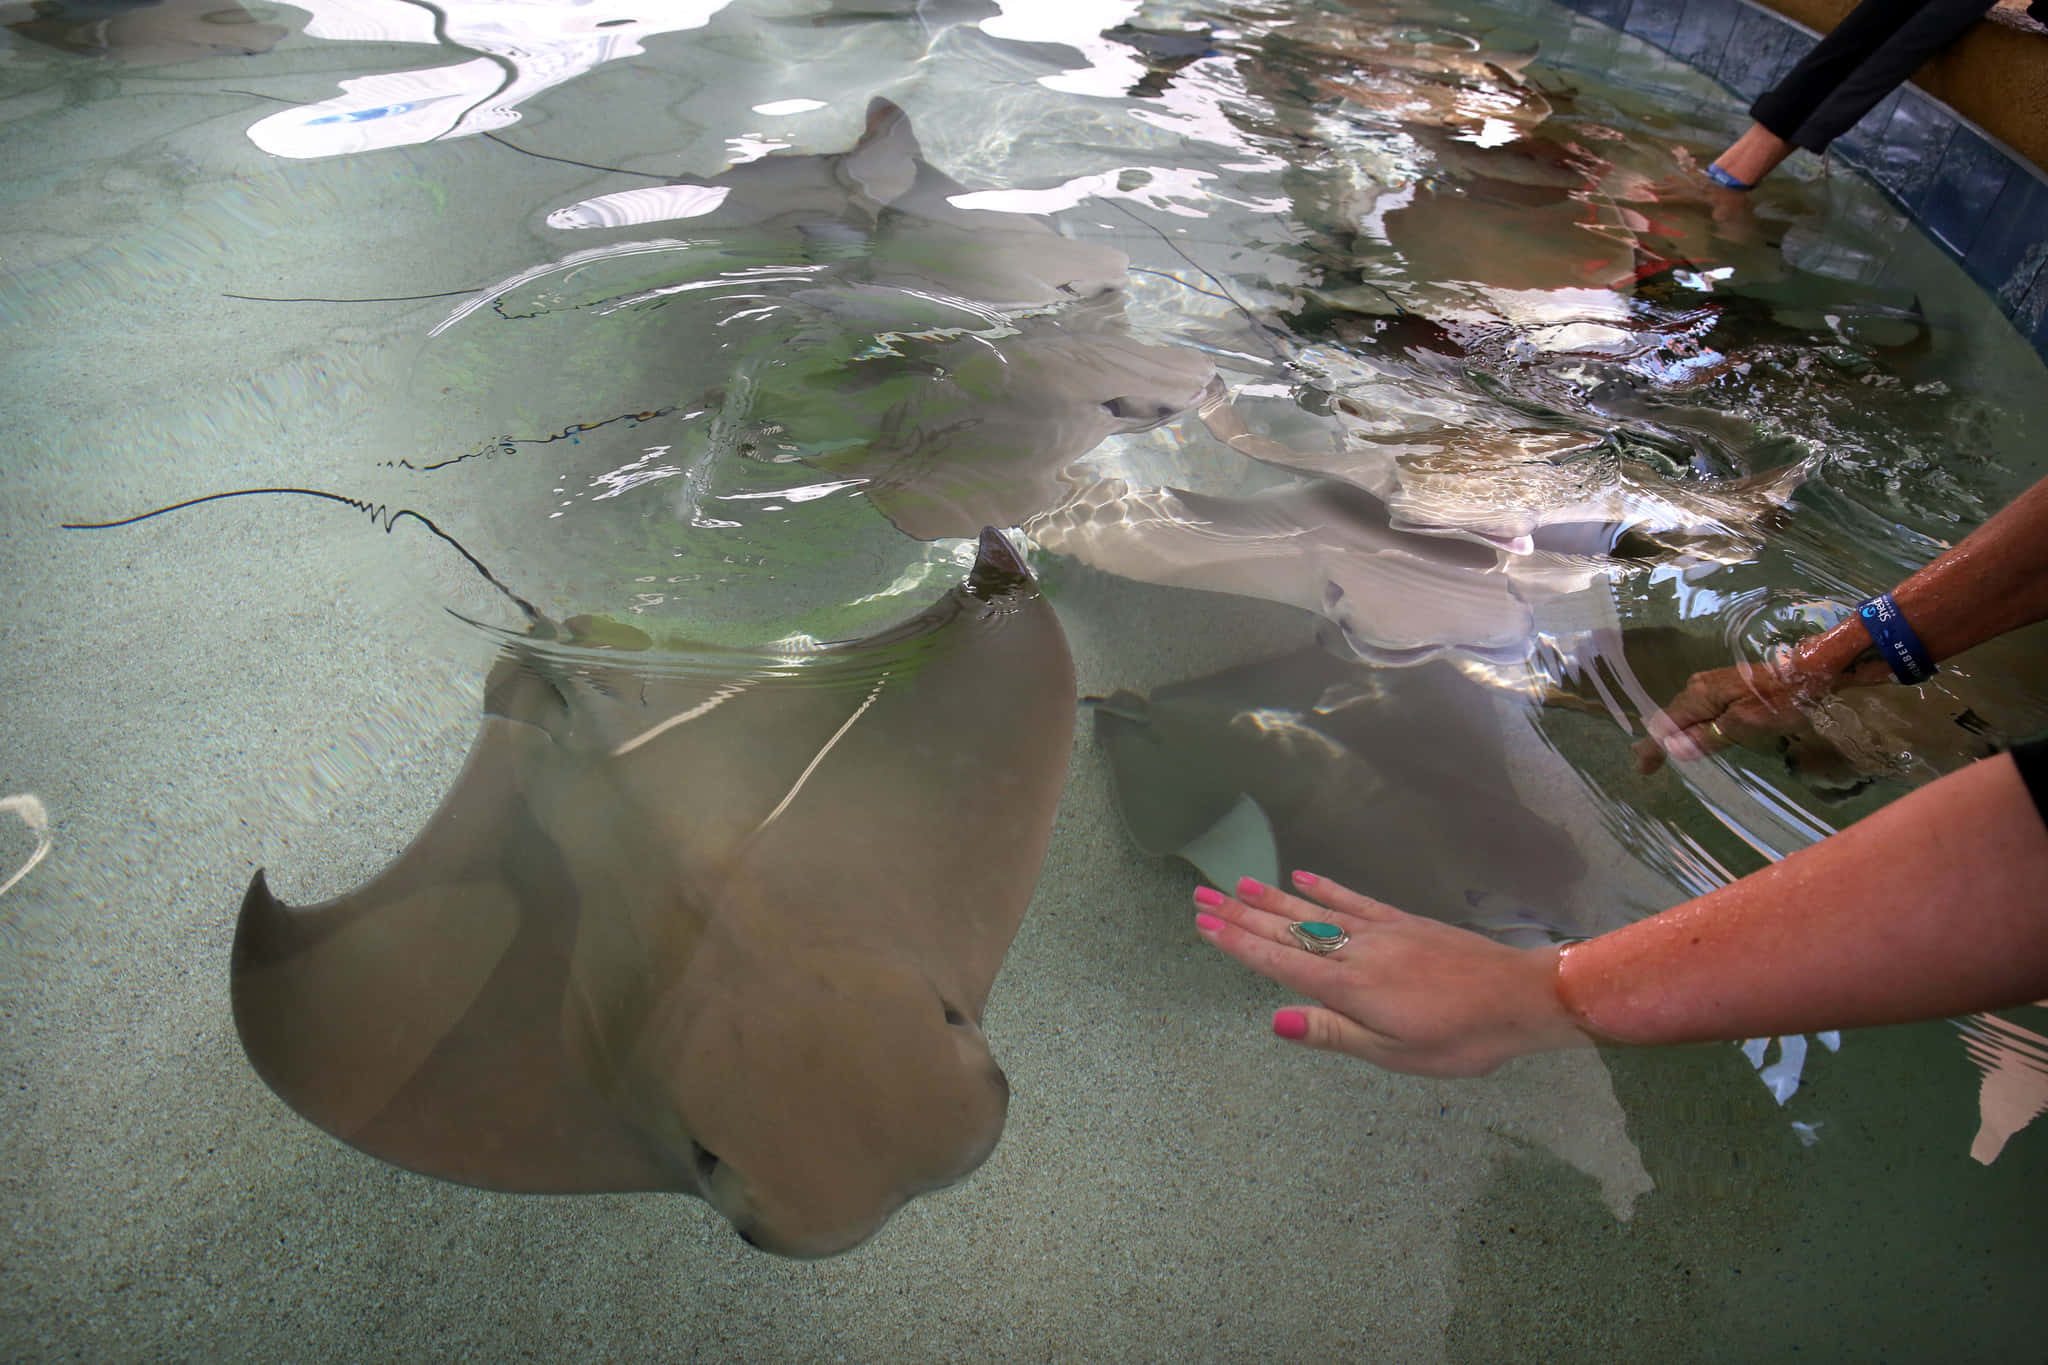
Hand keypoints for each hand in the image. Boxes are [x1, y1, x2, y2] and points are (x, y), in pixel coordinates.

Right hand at [1192, 873, 1592, 1076]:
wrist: (1519, 998)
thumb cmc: (1461, 1039)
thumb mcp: (1395, 1054)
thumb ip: (1333, 1034)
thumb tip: (1275, 1021)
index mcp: (1350, 988)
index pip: (1281, 963)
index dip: (1239, 944)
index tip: (1204, 924)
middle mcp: (1357, 952)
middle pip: (1288, 930)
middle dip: (1241, 914)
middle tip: (1200, 895)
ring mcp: (1381, 932)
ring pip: (1315, 911)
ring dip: (1272, 897)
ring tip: (1236, 883)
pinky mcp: (1404, 922)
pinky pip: (1356, 900)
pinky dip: (1326, 889)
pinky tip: (1302, 878)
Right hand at [1631, 657, 1821, 774]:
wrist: (1810, 672)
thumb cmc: (1780, 701)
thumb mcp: (1744, 724)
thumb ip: (1707, 737)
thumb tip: (1672, 749)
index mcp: (1699, 695)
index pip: (1665, 725)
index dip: (1652, 748)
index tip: (1641, 769)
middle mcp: (1698, 686)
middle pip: (1671, 717)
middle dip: (1659, 740)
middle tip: (1646, 763)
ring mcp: (1711, 683)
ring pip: (1684, 712)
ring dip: (1673, 732)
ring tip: (1662, 750)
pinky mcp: (1725, 685)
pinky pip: (1698, 708)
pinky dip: (1689, 723)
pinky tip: (1689, 731)